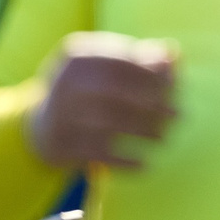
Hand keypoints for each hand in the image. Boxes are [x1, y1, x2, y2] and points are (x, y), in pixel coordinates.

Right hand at [27, 33, 179, 171]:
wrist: (42, 126)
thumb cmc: (88, 89)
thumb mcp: (107, 67)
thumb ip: (141, 58)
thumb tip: (175, 56)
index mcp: (78, 56)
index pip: (123, 62)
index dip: (153, 75)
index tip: (176, 87)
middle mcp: (65, 82)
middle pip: (116, 90)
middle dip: (152, 103)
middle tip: (177, 115)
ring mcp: (60, 114)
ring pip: (109, 123)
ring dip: (143, 130)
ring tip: (163, 136)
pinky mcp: (61, 144)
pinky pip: (98, 153)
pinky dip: (124, 161)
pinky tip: (144, 163)